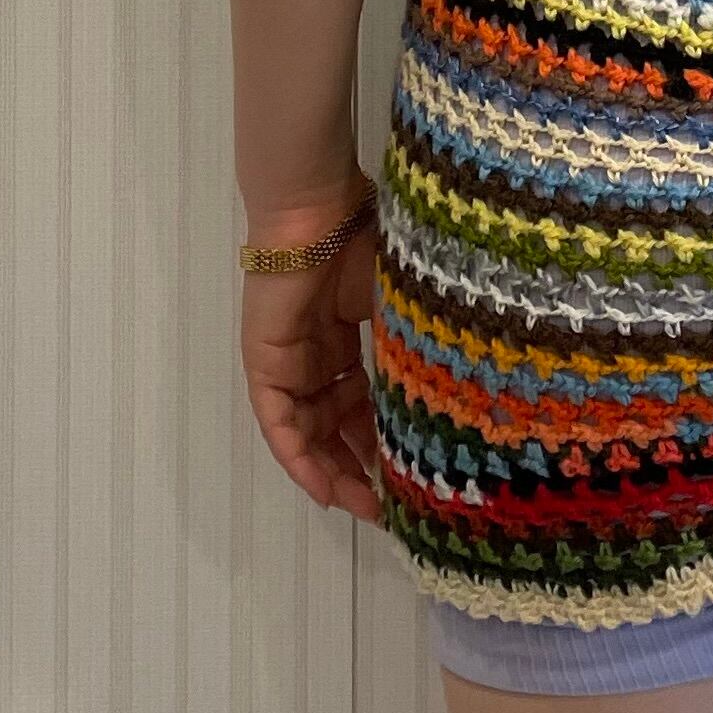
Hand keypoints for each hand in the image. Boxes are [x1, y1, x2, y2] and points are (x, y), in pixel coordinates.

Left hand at [241, 189, 383, 523]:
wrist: (320, 206)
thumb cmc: (367, 239)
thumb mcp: (399, 304)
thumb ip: (409, 347)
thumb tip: (447, 396)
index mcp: (347, 334)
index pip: (361, 400)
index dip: (382, 437)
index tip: (409, 472)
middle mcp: (315, 352)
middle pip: (333, 423)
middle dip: (359, 465)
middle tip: (387, 506)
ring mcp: (287, 359)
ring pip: (307, 430)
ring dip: (332, 470)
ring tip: (364, 504)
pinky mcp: (264, 361)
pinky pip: (279, 421)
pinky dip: (299, 457)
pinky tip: (323, 486)